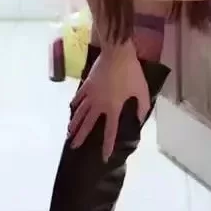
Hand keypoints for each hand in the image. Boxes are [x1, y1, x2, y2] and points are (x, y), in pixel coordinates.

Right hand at [68, 43, 150, 160]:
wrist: (117, 53)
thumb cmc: (132, 72)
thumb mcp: (142, 91)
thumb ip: (141, 107)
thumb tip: (139, 119)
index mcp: (113, 108)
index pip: (110, 131)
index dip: (107, 145)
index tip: (104, 157)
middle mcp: (99, 104)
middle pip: (88, 124)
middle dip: (81, 137)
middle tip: (73, 147)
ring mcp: (91, 94)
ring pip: (80, 112)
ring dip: (74, 123)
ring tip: (69, 132)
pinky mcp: (87, 84)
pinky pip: (79, 97)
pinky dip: (75, 104)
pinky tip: (71, 108)